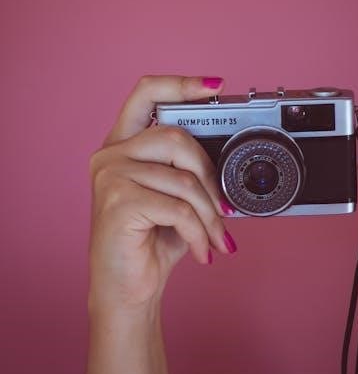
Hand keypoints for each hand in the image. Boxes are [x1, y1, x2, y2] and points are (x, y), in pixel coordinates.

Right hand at [88, 75, 236, 315]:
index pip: (147, 93)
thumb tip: (229, 164)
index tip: (215, 86)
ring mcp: (110, 175)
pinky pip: (177, 208)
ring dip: (210, 215)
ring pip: (183, 179)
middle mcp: (111, 154)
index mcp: (125, 145)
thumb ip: (189, 170)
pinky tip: (202, 251)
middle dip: (210, 176)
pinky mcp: (117, 201)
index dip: (181, 84)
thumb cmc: (151, 241)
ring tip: (215, 238)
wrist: (127, 289)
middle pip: (177, 137)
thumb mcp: (176, 198)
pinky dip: (199, 232)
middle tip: (224, 209)